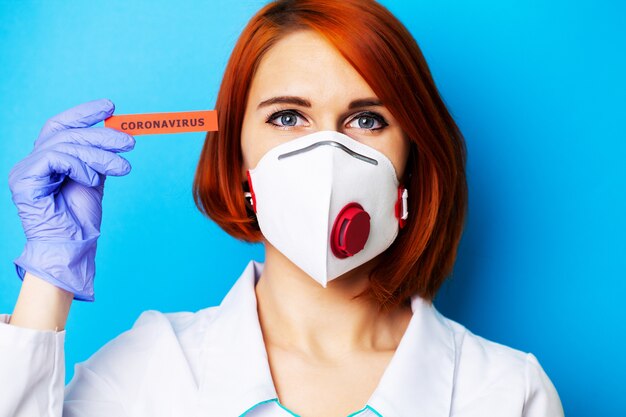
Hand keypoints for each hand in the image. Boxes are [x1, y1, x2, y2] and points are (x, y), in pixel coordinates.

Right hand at [8, 98, 134, 300]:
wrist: (73, 247)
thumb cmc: (82, 219)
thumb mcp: (95, 179)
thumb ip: (97, 157)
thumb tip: (115, 134)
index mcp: (48, 159)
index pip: (62, 125)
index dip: (85, 113)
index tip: (111, 107)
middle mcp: (33, 161)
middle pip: (67, 132)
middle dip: (101, 134)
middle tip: (130, 142)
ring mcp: (25, 170)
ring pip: (65, 144)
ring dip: (100, 154)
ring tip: (123, 167)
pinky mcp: (23, 180)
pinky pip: (55, 158)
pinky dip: (80, 166)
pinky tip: (94, 180)